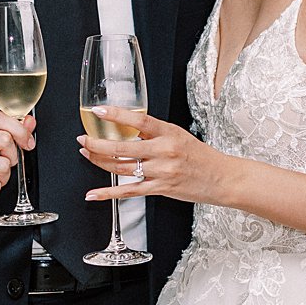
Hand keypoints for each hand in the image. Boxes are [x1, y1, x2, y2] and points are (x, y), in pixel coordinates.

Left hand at [76, 107, 228, 205]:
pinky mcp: (159, 189)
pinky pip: (128, 192)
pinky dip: (108, 193)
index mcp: (169, 133)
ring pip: (121, 168)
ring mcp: (161, 172)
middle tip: (83, 139)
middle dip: (97, 143)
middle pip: (122, 147)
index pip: (139, 120)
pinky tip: (94, 193)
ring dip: (99, 161)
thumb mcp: (179, 135)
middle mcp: (164, 151)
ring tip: (86, 154)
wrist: (222, 178)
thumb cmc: (200, 156)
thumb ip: (154, 132)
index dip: (117, 115)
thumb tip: (127, 126)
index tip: (98, 111)